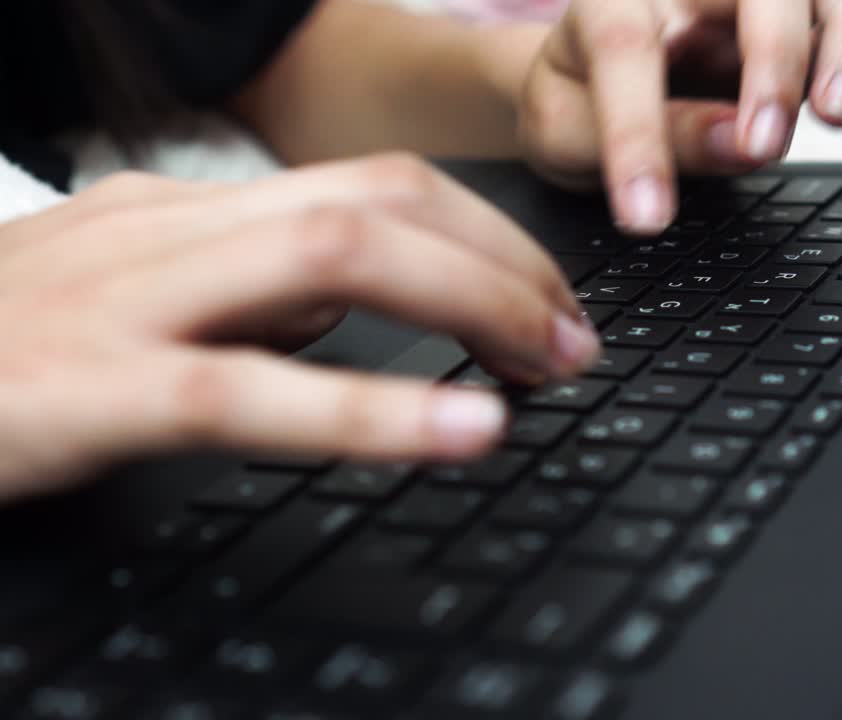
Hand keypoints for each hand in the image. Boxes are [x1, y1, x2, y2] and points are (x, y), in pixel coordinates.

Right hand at [0, 154, 598, 500]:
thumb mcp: (132, 299)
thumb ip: (245, 298)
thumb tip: (352, 317)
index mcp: (186, 211)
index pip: (375, 186)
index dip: (487, 237)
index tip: (549, 300)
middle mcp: (167, 230)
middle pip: (379, 202)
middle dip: (504, 264)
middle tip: (575, 340)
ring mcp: (126, 300)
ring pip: (335, 258)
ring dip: (473, 306)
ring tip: (549, 366)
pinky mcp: (91, 387)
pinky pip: (249, 389)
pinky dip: (374, 407)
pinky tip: (462, 429)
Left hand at [518, 0, 841, 232]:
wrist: (596, 67)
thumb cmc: (579, 99)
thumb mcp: (570, 133)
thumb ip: (647, 134)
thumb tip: (737, 142)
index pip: (625, 46)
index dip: (640, 133)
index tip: (646, 216)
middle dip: (768, 67)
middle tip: (763, 147)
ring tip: (839, 113)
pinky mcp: (815, 11)